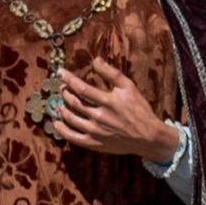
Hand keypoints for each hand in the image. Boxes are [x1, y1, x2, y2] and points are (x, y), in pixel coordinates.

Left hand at [48, 56, 184, 161]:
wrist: (148, 137)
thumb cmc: (139, 110)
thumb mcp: (129, 87)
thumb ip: (111, 73)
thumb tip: (95, 60)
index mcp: (107, 101)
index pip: (81, 88)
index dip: (68, 79)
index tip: (60, 73)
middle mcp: (99, 116)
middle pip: (74, 102)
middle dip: (65, 93)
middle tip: (63, 88)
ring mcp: (95, 132)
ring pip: (71, 118)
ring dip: (62, 108)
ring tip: (60, 103)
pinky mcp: (94, 143)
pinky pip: (73, 137)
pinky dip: (62, 130)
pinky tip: (57, 123)